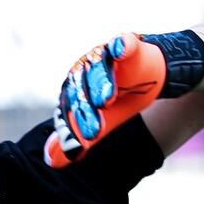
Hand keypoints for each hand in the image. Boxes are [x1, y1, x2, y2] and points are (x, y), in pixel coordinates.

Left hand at [45, 33, 166, 168]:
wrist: (152, 75)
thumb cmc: (123, 98)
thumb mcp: (103, 121)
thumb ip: (79, 138)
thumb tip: (52, 161)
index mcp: (76, 87)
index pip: (69, 105)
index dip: (70, 126)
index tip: (75, 147)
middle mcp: (86, 68)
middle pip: (81, 86)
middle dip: (86, 109)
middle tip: (93, 133)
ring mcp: (105, 54)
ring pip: (99, 65)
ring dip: (102, 81)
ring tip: (106, 100)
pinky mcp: (127, 44)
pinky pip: (123, 43)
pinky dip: (121, 45)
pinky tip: (121, 50)